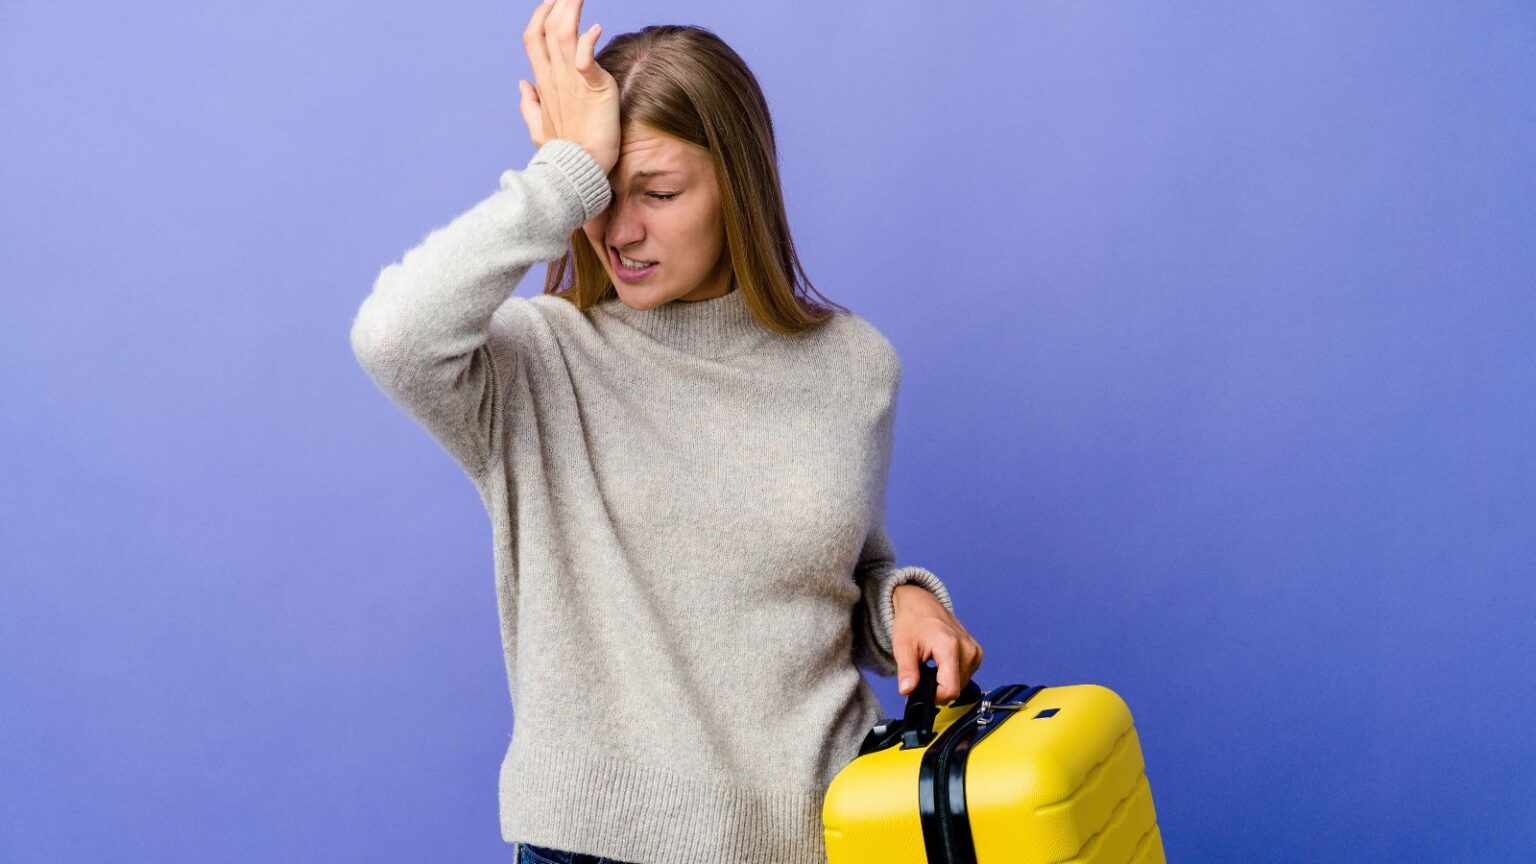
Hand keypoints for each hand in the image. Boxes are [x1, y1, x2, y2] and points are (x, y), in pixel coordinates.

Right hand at [518, 0, 621, 173]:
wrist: (578, 171)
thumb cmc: (562, 153)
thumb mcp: (540, 128)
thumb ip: (529, 105)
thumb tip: (522, 85)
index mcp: (542, 82)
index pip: (534, 38)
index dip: (540, 15)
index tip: (551, 2)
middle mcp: (554, 77)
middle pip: (548, 28)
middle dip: (557, 3)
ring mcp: (571, 81)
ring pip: (564, 33)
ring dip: (570, 9)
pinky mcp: (593, 88)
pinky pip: (586, 58)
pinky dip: (588, 41)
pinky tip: (595, 29)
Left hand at [892, 584, 983, 704]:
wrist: (921, 603)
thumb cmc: (912, 621)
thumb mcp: (902, 647)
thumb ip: (907, 672)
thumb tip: (907, 692)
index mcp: (950, 646)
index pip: (950, 690)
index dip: (934, 696)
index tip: (921, 690)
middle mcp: (968, 649)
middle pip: (956, 689)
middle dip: (937, 688)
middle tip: (923, 673)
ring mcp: (975, 651)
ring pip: (962, 684)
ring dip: (945, 681)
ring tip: (932, 665)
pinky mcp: (977, 653)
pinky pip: (966, 675)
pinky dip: (953, 674)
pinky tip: (942, 663)